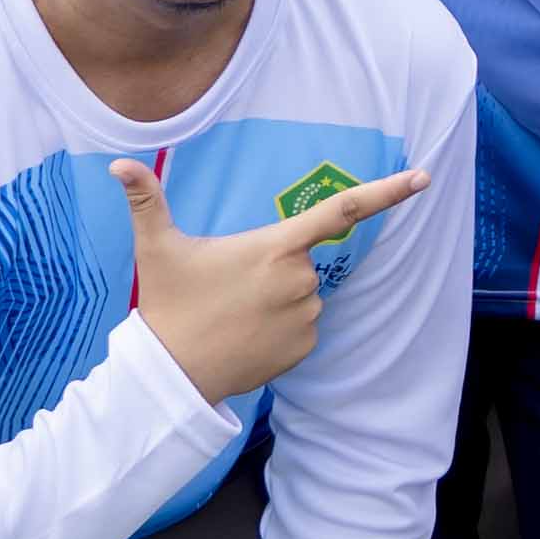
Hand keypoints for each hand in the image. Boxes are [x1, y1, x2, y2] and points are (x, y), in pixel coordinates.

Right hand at [115, 154, 425, 405]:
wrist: (174, 375)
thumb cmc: (169, 304)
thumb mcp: (157, 248)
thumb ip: (146, 200)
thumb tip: (118, 163)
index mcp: (274, 247)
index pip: (340, 211)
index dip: (385, 193)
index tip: (421, 178)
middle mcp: (300, 280)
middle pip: (302, 259)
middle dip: (273, 266)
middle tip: (229, 285)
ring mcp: (307, 315)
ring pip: (302, 293)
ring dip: (277, 297)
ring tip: (234, 312)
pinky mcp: (307, 346)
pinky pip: (303, 324)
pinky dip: (282, 325)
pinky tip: (248, 334)